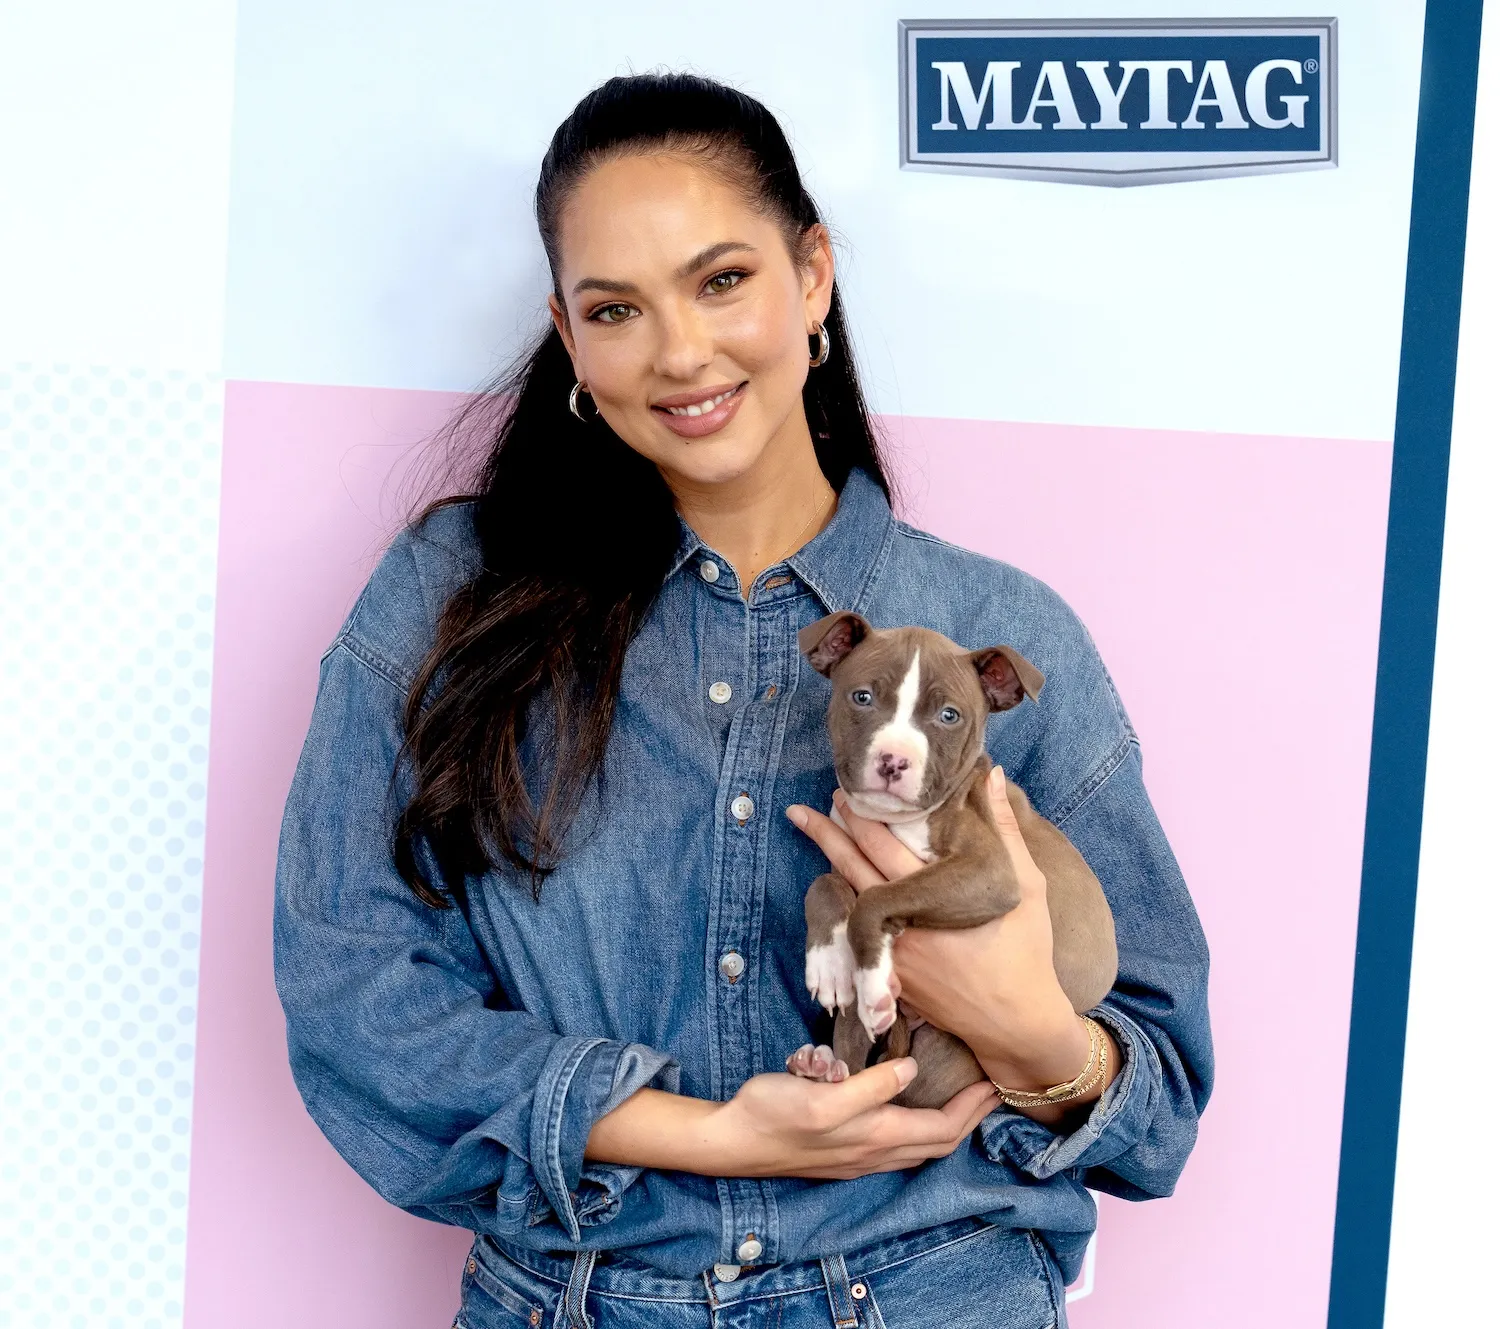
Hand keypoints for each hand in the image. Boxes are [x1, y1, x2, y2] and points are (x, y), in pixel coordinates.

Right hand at [706, 1057, 998, 1179]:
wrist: (730, 1140)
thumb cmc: (773, 1112)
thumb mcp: (824, 1095)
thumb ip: (871, 1086)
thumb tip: (912, 1069)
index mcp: (875, 1136)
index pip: (942, 1130)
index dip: (972, 1110)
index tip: (995, 1083)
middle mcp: (872, 1153)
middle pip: (936, 1144)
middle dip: (968, 1119)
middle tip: (988, 1091)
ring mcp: (856, 1158)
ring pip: (916, 1147)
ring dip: (945, 1126)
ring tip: (959, 1098)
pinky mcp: (841, 1153)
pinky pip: (895, 1145)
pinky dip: (917, 1127)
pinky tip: (909, 1107)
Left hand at [787, 768, 1093, 1095]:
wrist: (1017, 1023)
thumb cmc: (1027, 952)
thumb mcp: (1028, 885)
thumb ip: (1005, 829)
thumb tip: (990, 776)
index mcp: (933, 895)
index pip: (883, 844)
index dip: (859, 815)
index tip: (842, 790)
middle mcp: (904, 922)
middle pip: (855, 867)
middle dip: (830, 834)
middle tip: (806, 809)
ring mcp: (891, 951)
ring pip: (852, 898)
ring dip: (831, 865)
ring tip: (811, 838)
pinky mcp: (890, 974)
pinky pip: (859, 931)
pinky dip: (846, 903)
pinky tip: (834, 885)